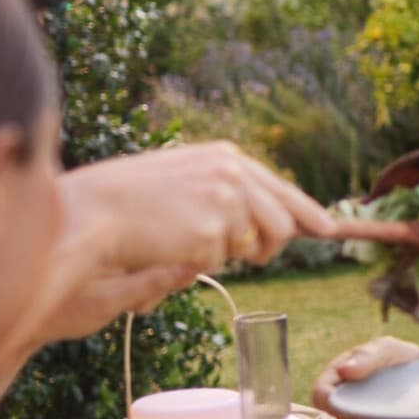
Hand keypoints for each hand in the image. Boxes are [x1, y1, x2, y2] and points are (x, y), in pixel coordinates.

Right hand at [21, 143, 336, 346]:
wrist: (92, 211)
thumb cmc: (128, 199)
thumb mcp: (183, 178)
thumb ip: (224, 189)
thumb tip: (259, 217)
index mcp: (226, 157)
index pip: (280, 188)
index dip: (307, 211)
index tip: (327, 228)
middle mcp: (234, 174)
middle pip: (282, 224)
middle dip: (269, 247)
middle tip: (249, 255)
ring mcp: (226, 202)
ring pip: (257, 246)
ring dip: (232, 254)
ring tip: (190, 241)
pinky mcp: (213, 232)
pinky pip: (222, 261)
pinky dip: (200, 261)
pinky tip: (171, 244)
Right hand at [312, 336, 418, 418]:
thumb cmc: (399, 360)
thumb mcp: (388, 350)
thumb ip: (368, 356)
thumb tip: (345, 370)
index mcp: (337, 381)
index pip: (321, 396)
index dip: (332, 403)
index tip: (353, 405)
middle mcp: (343, 410)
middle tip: (399, 411)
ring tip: (413, 418)